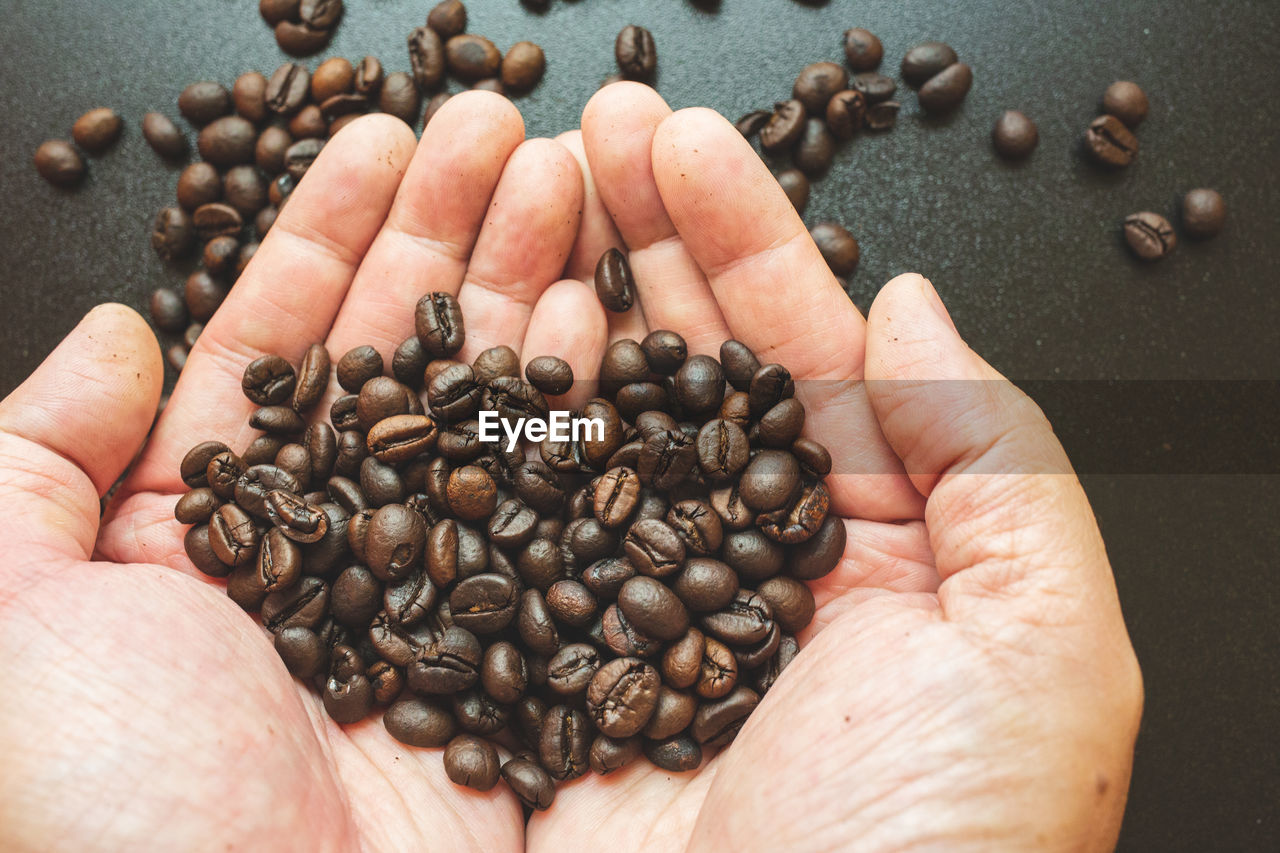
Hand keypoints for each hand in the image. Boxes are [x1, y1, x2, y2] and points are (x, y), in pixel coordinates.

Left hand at [0, 93, 607, 849]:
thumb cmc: (115, 820)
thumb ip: (23, 461)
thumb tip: (115, 332)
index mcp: (208, 535)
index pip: (278, 341)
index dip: (328, 228)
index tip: (384, 135)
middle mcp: (331, 556)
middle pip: (403, 353)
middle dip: (454, 227)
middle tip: (511, 129)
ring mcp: (441, 598)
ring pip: (490, 407)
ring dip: (531, 284)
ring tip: (575, 180)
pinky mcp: (529, 648)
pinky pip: (561, 501)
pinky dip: (582, 402)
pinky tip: (604, 314)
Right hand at [523, 84, 1142, 850]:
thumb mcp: (1048, 650)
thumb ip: (995, 459)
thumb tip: (908, 312)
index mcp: (882, 555)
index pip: (804, 356)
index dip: (749, 240)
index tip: (685, 147)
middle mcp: (752, 574)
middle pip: (690, 369)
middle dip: (643, 240)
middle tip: (592, 132)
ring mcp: (638, 618)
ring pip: (599, 429)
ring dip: (563, 303)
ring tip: (526, 190)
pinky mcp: (543, 676)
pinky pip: (518, 528)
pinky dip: (495, 431)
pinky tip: (479, 339)